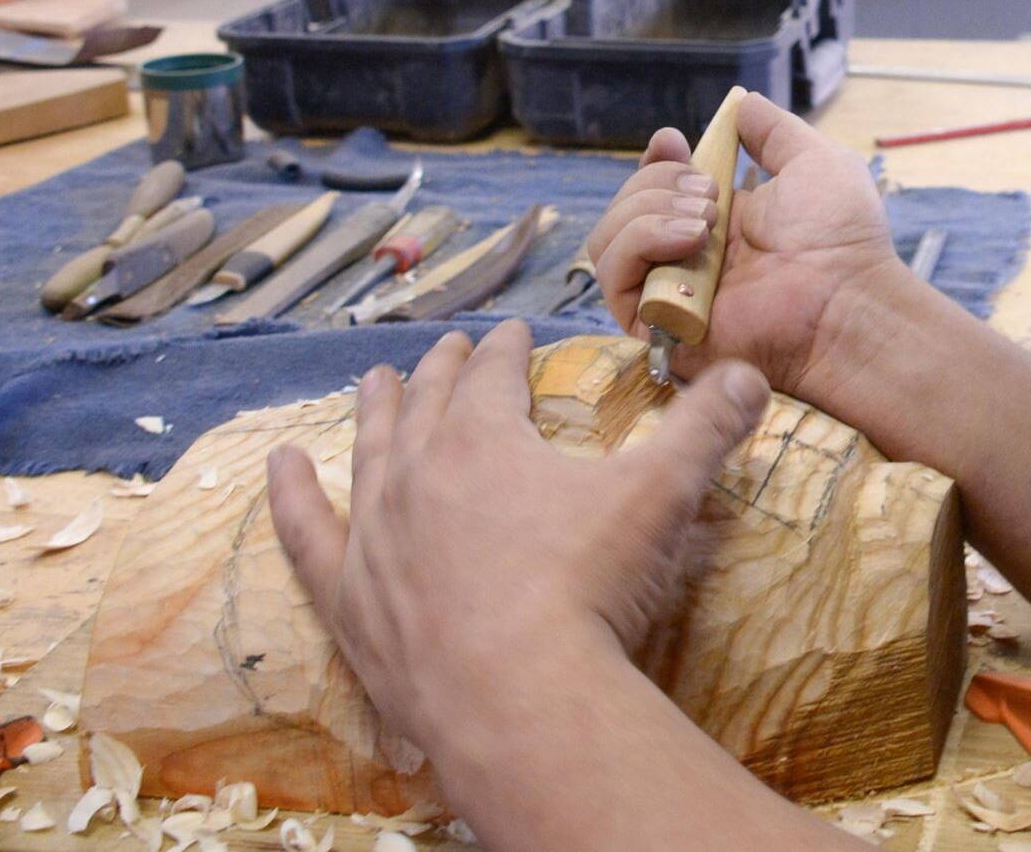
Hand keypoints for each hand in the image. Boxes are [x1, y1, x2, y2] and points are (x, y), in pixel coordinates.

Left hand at [265, 322, 770, 755]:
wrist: (521, 699)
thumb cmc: (590, 590)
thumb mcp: (662, 496)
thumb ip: (705, 428)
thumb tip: (751, 374)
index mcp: (485, 438)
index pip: (496, 373)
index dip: (508, 348)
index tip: (516, 331)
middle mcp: (418, 472)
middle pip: (429, 402)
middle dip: (445, 370)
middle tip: (452, 348)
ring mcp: (374, 535)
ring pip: (368, 452)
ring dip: (375, 410)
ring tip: (375, 381)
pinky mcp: (349, 597)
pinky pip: (307, 533)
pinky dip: (289, 495)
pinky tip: (279, 468)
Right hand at [586, 93, 907, 394]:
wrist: (846, 298)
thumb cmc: (842, 238)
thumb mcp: (813, 162)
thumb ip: (774, 131)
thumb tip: (743, 104)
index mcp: (719, 225)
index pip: (653, 192)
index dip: (654, 162)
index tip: (673, 141)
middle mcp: (687, 259)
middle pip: (624, 208)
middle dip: (657, 183)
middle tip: (712, 195)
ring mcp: (670, 293)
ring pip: (606, 240)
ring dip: (647, 212)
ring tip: (705, 221)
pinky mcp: (658, 324)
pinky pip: (612, 278)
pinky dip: (640, 244)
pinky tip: (690, 241)